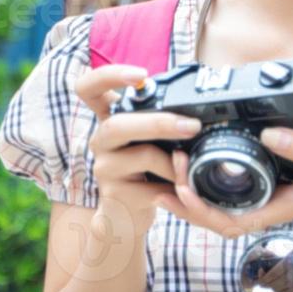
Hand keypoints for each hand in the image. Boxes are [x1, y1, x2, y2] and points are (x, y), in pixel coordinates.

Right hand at [74, 63, 198, 234]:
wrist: (125, 216)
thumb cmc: (144, 171)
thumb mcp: (151, 141)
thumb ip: (162, 123)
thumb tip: (202, 111)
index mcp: (110, 118)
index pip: (90, 88)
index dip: (109, 76)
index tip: (140, 75)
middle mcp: (102, 139)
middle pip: (117, 124)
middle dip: (159, 123)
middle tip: (192, 126)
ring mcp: (105, 167)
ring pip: (142, 155)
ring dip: (175, 162)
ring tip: (190, 168)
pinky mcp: (115, 194)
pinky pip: (152, 187)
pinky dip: (174, 187)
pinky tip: (182, 191)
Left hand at [164, 128, 292, 238]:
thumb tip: (267, 135)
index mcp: (283, 206)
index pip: (232, 223)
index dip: (200, 211)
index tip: (180, 187)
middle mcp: (270, 205)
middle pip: (216, 219)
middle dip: (186, 201)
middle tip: (167, 169)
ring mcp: (267, 195)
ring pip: (219, 207)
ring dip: (191, 191)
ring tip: (169, 165)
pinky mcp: (267, 181)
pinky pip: (229, 190)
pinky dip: (205, 181)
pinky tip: (190, 163)